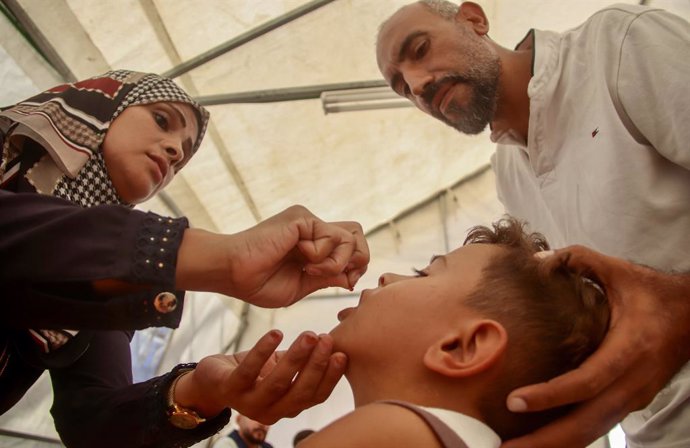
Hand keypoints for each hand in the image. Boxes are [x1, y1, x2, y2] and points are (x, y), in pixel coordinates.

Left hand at [175, 330, 346, 422]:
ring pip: (278, 383)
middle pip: (300, 392)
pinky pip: (249, 370)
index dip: (330, 377)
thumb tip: (338, 343)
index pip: (316, 396)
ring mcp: (250, 402)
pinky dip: (263, 350)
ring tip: (309, 334)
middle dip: (316, 365)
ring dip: (296, 358)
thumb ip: (306, 363)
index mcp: (289, 407)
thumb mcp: (285, 368)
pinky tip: (276, 333)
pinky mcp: (230, 388)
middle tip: (327, 339)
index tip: (342, 354)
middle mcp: (272, 411)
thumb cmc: (256, 371)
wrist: (213, 380)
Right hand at [224, 205, 368, 306]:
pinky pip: (332, 236)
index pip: (352, 245)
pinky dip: (323, 256)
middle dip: (358, 259)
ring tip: (311, 271)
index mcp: (313, 244)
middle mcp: (313, 229)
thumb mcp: (302, 286)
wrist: (233, 273)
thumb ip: (328, 278)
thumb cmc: (258, 283)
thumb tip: (353, 276)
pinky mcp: (302, 218)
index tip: (342, 282)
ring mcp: (308, 221)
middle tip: (338, 276)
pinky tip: (302, 262)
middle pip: (358, 233)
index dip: (356, 265)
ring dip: (337, 262)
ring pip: (351, 236)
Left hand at [502, 245, 689, 447]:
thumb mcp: (618, 271)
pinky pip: (594, 428)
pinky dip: (566, 440)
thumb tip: (537, 259)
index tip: (514, 400)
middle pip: (585, 424)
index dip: (550, 395)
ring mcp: (631, 399)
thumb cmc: (651, 294)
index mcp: (628, 351)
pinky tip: (537, 443)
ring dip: (551, 446)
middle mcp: (631, 383)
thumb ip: (579, 260)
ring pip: (590, 433)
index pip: (586, 382)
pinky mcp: (627, 405)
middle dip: (543, 440)